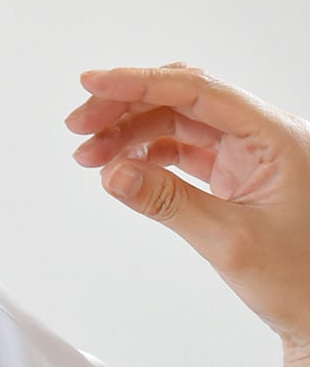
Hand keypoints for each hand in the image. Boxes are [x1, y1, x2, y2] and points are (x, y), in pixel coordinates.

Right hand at [66, 62, 309, 361]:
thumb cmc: (304, 284)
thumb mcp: (232, 242)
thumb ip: (168, 203)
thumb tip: (113, 173)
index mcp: (276, 137)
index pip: (197, 90)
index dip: (139, 82)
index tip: (93, 85)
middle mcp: (264, 136)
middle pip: (181, 98)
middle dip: (125, 107)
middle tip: (80, 125)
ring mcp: (250, 153)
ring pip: (176, 120)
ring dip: (130, 132)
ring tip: (91, 155)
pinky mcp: (238, 172)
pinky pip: (183, 146)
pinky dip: (147, 152)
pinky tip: (122, 167)